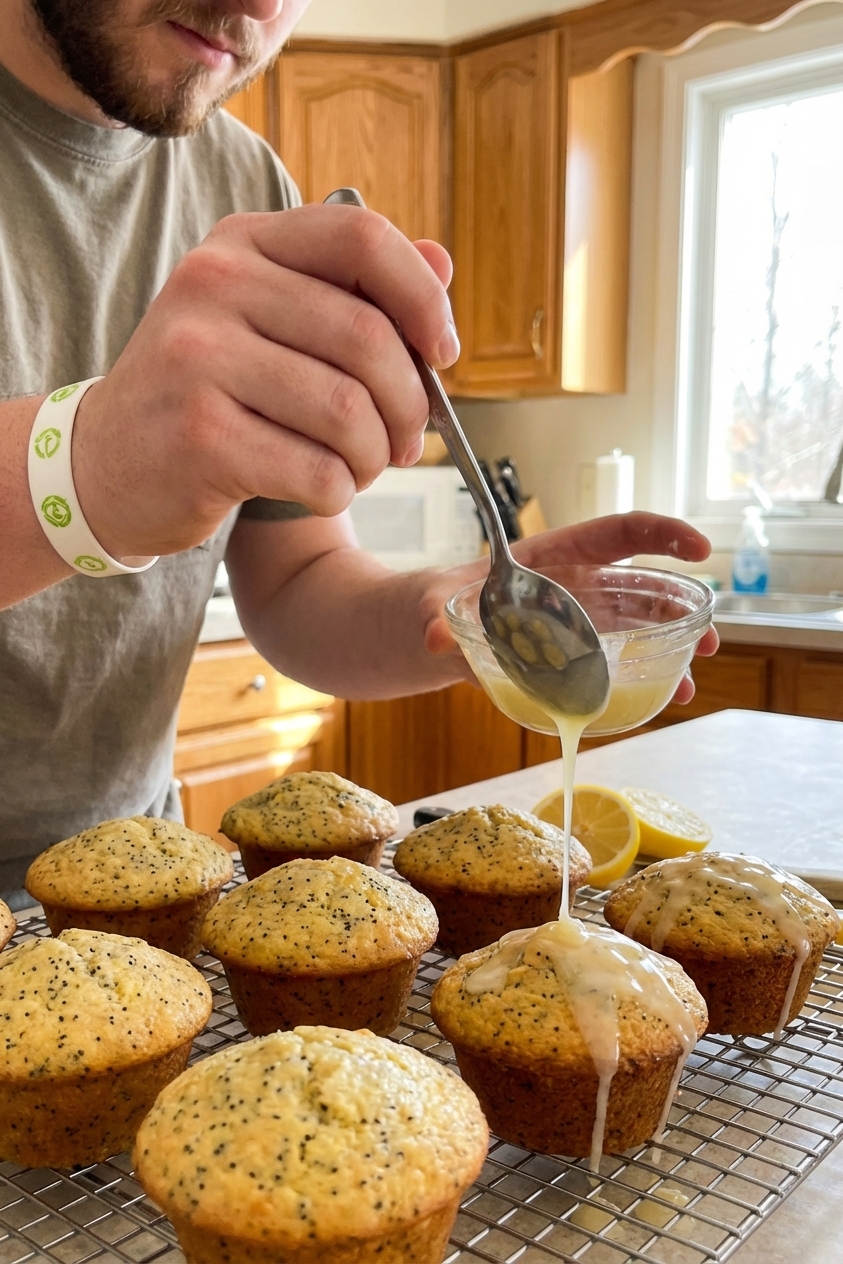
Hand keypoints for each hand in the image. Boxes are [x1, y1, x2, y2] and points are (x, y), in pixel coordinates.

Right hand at [71, 206, 456, 558]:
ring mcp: (199, 360)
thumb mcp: (268, 319)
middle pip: (369, 337)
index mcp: (242, 244)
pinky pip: (318, 472)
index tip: (443, 351)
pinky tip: (322, 489)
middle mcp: (213, 286)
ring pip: (350, 413)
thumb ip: (353, 289)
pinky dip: (339, 493)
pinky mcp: (200, 437)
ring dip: (377, 456)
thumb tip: (441, 264)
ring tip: (362, 467)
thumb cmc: (208, 391)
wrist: (106, 460)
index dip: (424, 298)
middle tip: (409, 439)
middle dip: (410, 403)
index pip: (361, 238)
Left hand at [419, 511, 719, 703]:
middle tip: (709, 639)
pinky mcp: (566, 659)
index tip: (699, 548)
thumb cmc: (437, 600)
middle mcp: (574, 588)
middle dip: (680, 609)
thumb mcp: (433, 601)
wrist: (423, 633)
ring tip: (686, 686)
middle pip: (639, 588)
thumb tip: (434, 637)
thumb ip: (435, 612)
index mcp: (554, 556)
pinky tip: (655, 703)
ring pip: (633, 632)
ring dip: (668, 654)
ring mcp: (574, 624)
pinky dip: (637, 684)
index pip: (616, 534)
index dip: (661, 534)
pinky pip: (610, 667)